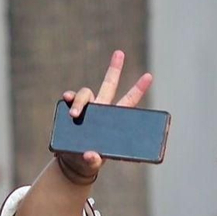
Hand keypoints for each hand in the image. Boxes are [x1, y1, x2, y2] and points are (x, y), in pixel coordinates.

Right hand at [55, 50, 153, 184]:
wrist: (73, 161)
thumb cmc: (89, 160)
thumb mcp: (92, 162)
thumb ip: (93, 160)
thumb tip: (91, 156)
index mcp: (115, 121)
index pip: (129, 102)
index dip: (139, 89)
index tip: (149, 75)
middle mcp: (102, 109)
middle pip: (109, 85)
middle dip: (114, 68)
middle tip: (120, 53)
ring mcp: (87, 108)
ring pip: (86, 92)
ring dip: (81, 100)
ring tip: (74, 114)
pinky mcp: (72, 110)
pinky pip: (70, 98)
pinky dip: (69, 98)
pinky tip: (67, 100)